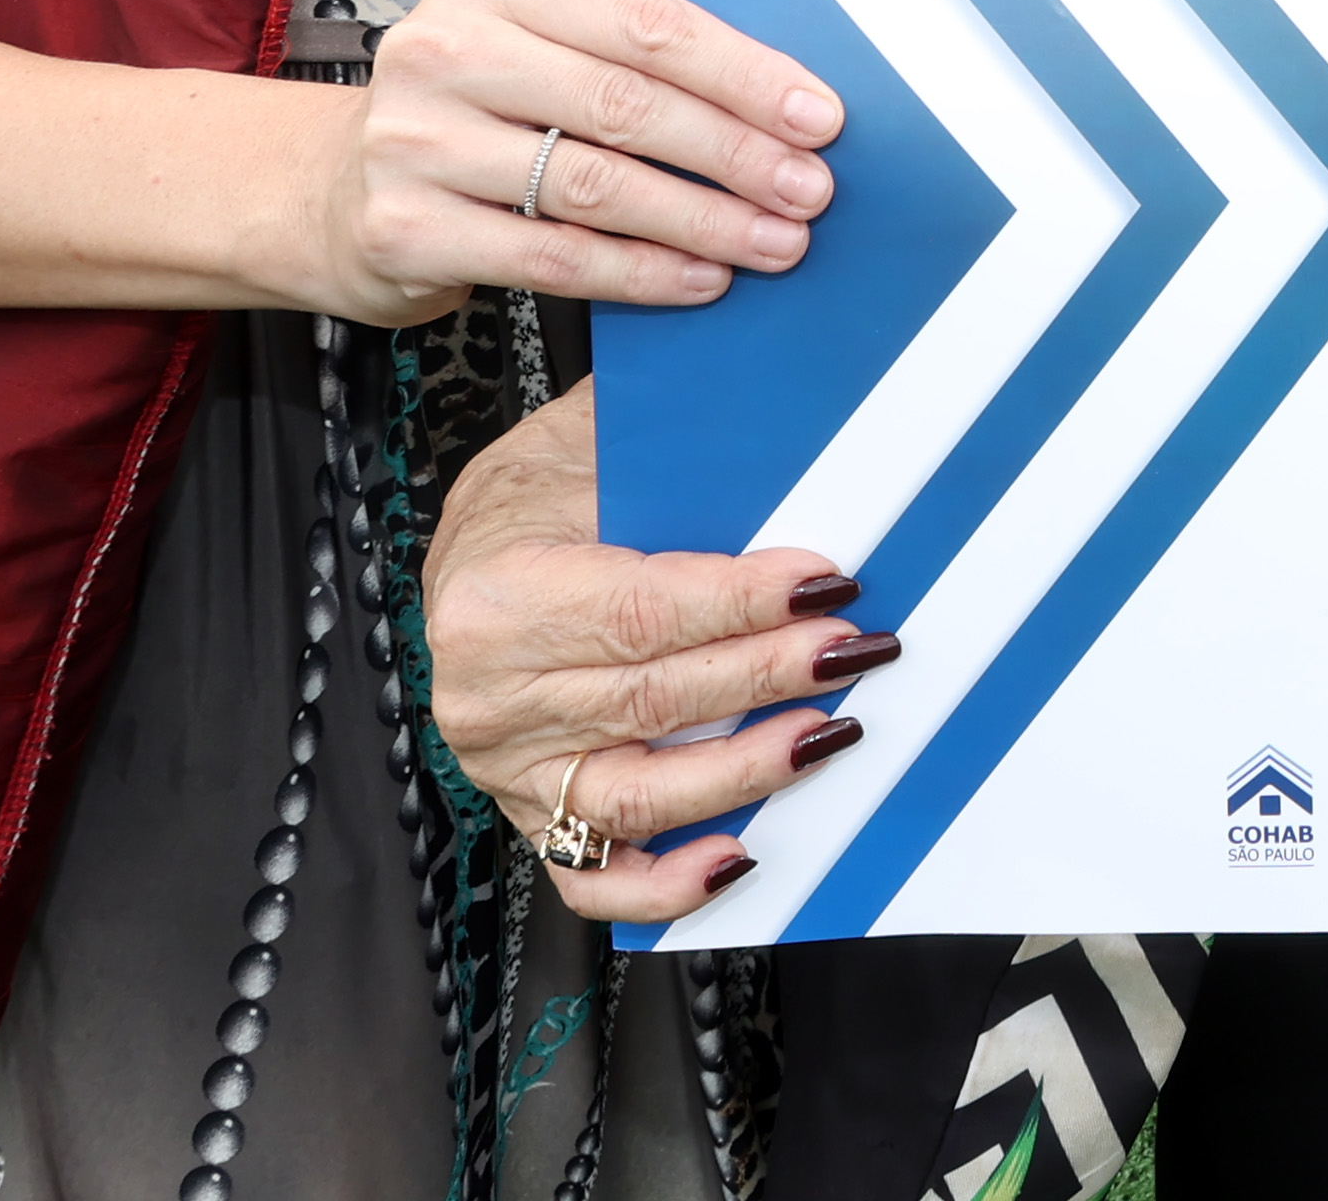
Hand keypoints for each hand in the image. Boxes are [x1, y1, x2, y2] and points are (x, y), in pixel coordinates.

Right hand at [301, 0, 838, 323]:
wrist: (328, 193)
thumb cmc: (465, 114)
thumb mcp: (527, 49)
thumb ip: (623, 58)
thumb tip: (775, 102)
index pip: (642, 21)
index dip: (741, 70)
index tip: (816, 114)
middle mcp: (445, 51)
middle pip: (625, 101)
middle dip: (736, 151)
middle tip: (809, 188)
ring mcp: (417, 142)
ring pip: (596, 184)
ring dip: (704, 219)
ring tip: (774, 242)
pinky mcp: (408, 229)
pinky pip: (555, 256)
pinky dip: (643, 272)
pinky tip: (700, 278)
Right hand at [422, 392, 890, 922]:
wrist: (474, 548)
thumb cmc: (538, 494)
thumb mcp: (588, 443)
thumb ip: (675, 468)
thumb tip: (788, 468)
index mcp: (498, 595)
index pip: (640, 611)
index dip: (740, 604)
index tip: (823, 585)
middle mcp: (492, 695)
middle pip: (655, 699)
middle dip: (770, 676)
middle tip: (854, 648)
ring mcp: (510, 768)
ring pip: (640, 794)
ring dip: (747, 770)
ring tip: (827, 733)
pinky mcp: (531, 815)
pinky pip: (596, 875)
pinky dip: (668, 883)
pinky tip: (739, 857)